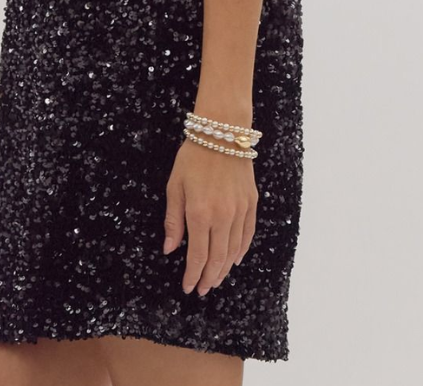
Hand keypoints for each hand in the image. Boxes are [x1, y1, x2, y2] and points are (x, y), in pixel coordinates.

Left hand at [162, 136, 258, 295]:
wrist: (222, 133)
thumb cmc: (193, 157)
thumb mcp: (175, 186)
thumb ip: (173, 220)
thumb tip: (170, 250)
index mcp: (200, 213)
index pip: (198, 256)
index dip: (192, 275)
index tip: (187, 287)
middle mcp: (222, 216)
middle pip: (217, 258)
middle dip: (208, 278)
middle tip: (201, 289)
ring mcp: (240, 210)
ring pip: (233, 250)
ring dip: (224, 269)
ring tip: (215, 279)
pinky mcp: (251, 203)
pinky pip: (247, 234)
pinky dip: (241, 250)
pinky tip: (234, 259)